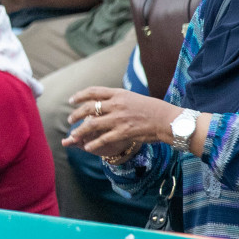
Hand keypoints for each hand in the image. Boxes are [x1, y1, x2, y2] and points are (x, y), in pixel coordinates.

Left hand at [63, 86, 177, 157]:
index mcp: (119, 94)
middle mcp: (117, 105)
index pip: (93, 91)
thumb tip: (107, 101)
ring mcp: (119, 119)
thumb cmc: (154, 109)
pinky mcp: (124, 132)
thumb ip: (119, 99)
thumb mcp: (134, 98)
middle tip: (70, 120)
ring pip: (92, 124)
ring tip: (73, 135)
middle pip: (89, 108)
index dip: (80, 95)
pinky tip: (88, 147)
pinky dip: (94, 143)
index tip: (71, 100)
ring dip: (80, 130)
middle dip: (76, 114)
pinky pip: (103, 139)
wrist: (168, 120)